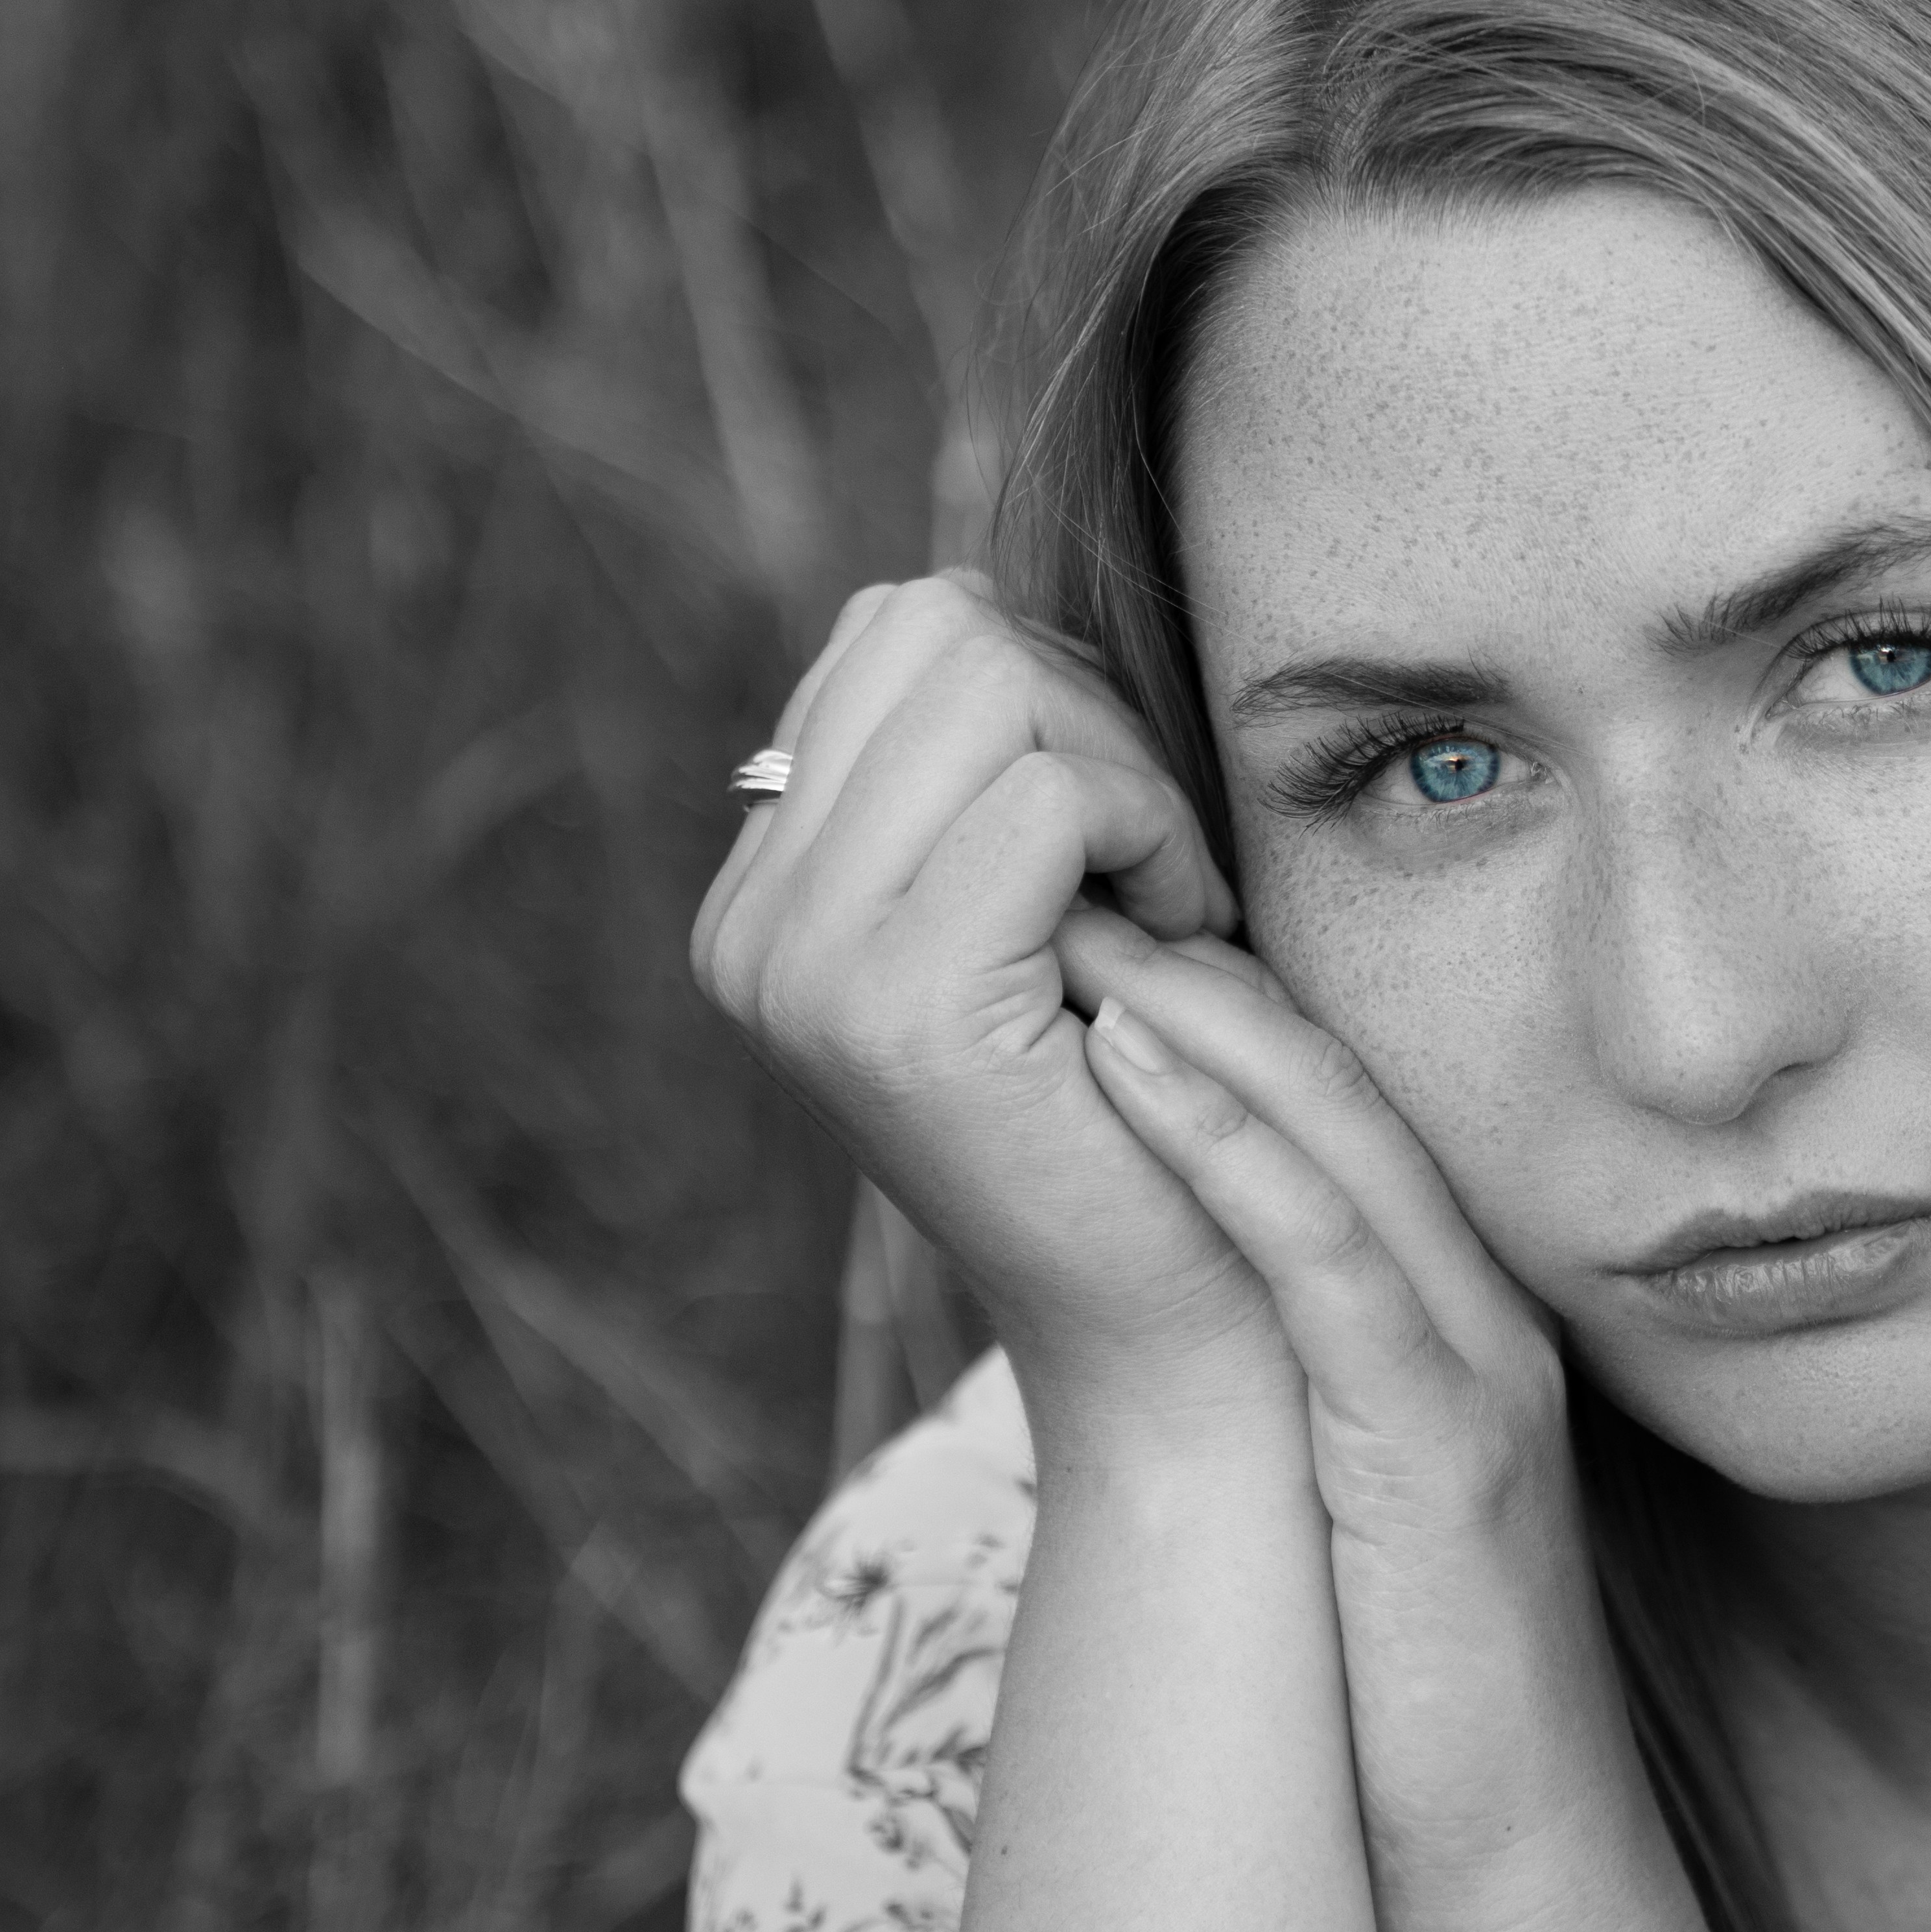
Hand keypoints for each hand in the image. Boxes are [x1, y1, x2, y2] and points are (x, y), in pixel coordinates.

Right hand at [689, 573, 1291, 1454]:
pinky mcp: (898, 1007)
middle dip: (1086, 716)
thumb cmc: (1156, 1101)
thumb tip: (989, 611)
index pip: (902, 630)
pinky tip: (1175, 944)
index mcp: (768, 893)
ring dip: (1123, 778)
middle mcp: (752, 925)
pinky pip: (1049, 794)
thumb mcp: (1046, 900)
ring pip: (991, 686)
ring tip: (1157, 907)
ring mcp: (804, 966)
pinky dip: (1150, 840)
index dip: (1051, 696)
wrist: (1178, 1321)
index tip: (1109, 837)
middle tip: (1147, 864)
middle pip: (937, 626)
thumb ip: (985, 766)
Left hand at [1060, 912, 1757, 1931]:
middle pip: (1351, 1093)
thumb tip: (1187, 1302)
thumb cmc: (1420, 1691)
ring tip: (1086, 923)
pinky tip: (1136, 1071)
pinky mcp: (1439, 1459)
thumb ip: (1303, 1383)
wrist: (1524, 1872)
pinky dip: (1236, 1155)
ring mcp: (1471, 1381)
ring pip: (1344, 1150)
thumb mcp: (1354, 1493)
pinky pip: (1332, 1271)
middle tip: (1083, 869)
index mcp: (1457, 1322)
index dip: (1233, 1002)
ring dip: (1212, 1024)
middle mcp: (1480, 1319)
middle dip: (1215, 967)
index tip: (1108, 916)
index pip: (1346, 1119)